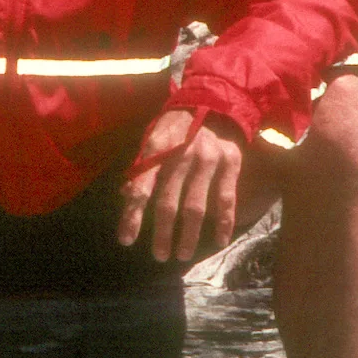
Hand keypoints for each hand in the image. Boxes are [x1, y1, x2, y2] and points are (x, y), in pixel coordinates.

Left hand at [117, 106, 245, 262]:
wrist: (214, 102)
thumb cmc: (176, 127)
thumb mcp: (153, 139)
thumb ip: (141, 168)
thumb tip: (127, 196)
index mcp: (157, 147)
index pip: (142, 187)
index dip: (133, 215)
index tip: (127, 240)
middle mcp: (182, 153)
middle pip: (169, 202)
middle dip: (162, 233)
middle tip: (159, 255)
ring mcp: (209, 159)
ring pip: (196, 206)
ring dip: (188, 235)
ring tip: (181, 255)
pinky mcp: (231, 162)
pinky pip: (226, 199)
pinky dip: (223, 223)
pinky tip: (219, 241)